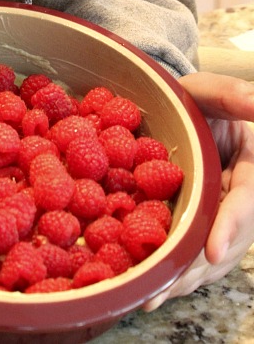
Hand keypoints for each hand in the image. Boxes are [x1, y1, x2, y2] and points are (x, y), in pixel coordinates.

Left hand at [143, 71, 253, 310]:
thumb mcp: (212, 91)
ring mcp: (219, 218)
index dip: (231, 226)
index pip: (246, 201)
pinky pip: (190, 256)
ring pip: (207, 258)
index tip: (213, 250)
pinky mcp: (196, 228)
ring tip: (150, 297)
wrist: (181, 113)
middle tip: (168, 286)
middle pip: (226, 242)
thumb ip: (232, 94)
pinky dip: (171, 273)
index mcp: (252, 169)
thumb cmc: (198, 101)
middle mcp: (238, 201)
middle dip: (198, 268)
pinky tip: (145, 289)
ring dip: (181, 279)